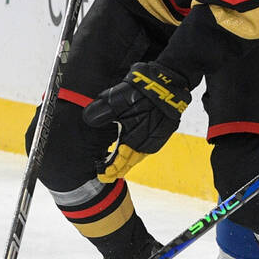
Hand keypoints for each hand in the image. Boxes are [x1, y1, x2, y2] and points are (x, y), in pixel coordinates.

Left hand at [82, 62, 190, 181]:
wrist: (170, 83)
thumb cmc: (143, 92)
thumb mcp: (117, 100)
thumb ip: (102, 112)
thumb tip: (87, 118)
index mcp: (135, 141)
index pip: (120, 161)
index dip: (111, 169)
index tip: (102, 176)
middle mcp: (147, 143)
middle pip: (131, 162)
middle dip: (119, 169)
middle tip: (109, 175)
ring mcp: (158, 137)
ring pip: (140, 155)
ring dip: (129, 162)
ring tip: (120, 167)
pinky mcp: (164, 130)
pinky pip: (148, 148)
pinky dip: (138, 152)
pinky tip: (135, 150)